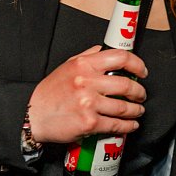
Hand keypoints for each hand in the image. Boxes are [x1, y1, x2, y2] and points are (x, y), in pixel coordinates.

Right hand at [26, 46, 147, 143]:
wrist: (33, 116)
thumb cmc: (50, 92)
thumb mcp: (66, 66)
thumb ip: (87, 56)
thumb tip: (104, 50)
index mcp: (84, 65)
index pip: (120, 57)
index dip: (137, 64)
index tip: (142, 72)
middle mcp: (87, 82)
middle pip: (126, 85)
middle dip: (139, 92)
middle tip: (141, 95)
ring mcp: (89, 104)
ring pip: (124, 107)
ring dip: (136, 110)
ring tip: (137, 111)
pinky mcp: (89, 123)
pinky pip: (116, 125)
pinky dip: (128, 126)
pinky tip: (131, 124)